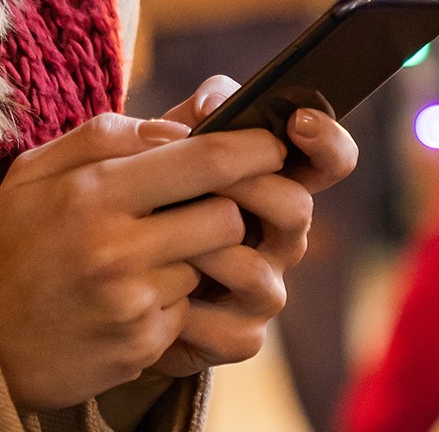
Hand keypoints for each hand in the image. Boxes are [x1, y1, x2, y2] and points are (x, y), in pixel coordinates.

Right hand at [0, 111, 288, 409]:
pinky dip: (176, 295)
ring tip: (161, 248)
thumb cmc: (12, 241)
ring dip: (200, 253)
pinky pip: (190, 306)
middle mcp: (116, 248)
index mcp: (92, 192)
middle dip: (233, 204)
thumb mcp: (36, 170)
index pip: (204, 160)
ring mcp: (132, 302)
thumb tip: (176, 130)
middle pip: (226, 214)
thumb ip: (105, 136)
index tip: (271, 144)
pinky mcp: (143, 344)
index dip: (253, 148)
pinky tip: (138, 292)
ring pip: (213, 263)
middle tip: (221, 197)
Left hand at [148, 76, 360, 375]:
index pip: (330, 160)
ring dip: (207, 250)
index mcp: (276, 182)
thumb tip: (215, 103)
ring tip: (160, 236)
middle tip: (205, 176)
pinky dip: (190, 313)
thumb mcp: (169, 144)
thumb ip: (198, 112)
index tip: (300, 121)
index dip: (327, 141)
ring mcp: (266, 288)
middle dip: (248, 188)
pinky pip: (233, 330)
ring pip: (258, 271)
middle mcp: (282, 235)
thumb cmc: (150, 196)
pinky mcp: (242, 336)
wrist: (109, 274)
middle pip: (296, 209)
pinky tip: (155, 297)